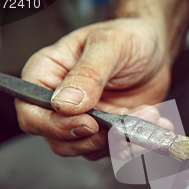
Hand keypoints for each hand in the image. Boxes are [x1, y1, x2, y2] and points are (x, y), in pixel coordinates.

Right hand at [15, 18, 171, 159]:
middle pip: (61, 142)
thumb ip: (88, 73)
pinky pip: (117, 149)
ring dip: (124, 139)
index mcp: (47, 76)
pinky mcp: (109, 132)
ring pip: (92, 150)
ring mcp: (86, 120)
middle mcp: (61, 104)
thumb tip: (65, 105)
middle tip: (125, 122)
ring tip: (150, 114)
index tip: (90, 123)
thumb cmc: (128, 38)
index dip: (56, 127)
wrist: (155, 49)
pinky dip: (139, 141)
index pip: (32, 114)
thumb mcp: (109, 45)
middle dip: (98, 139)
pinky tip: (157, 122)